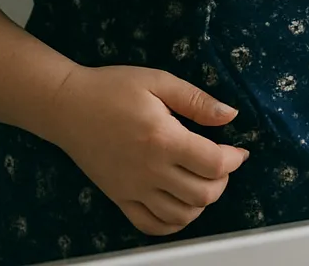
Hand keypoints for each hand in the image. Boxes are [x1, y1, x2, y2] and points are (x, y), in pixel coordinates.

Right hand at [49, 65, 249, 235]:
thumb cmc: (114, 88)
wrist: (68, 106)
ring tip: (204, 180)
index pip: (213, 163)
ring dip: (201, 203)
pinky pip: (150, 226)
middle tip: (222, 163)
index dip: (234, 159)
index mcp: (163, 139)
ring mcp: (133, 189)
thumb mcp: (159, 81)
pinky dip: (173, 223)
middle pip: (202, 194)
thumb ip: (196, 101)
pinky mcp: (119, 198)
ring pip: (180, 216)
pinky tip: (180, 203)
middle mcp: (150, 171)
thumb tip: (230, 115)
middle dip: (223, 181)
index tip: (240, 150)